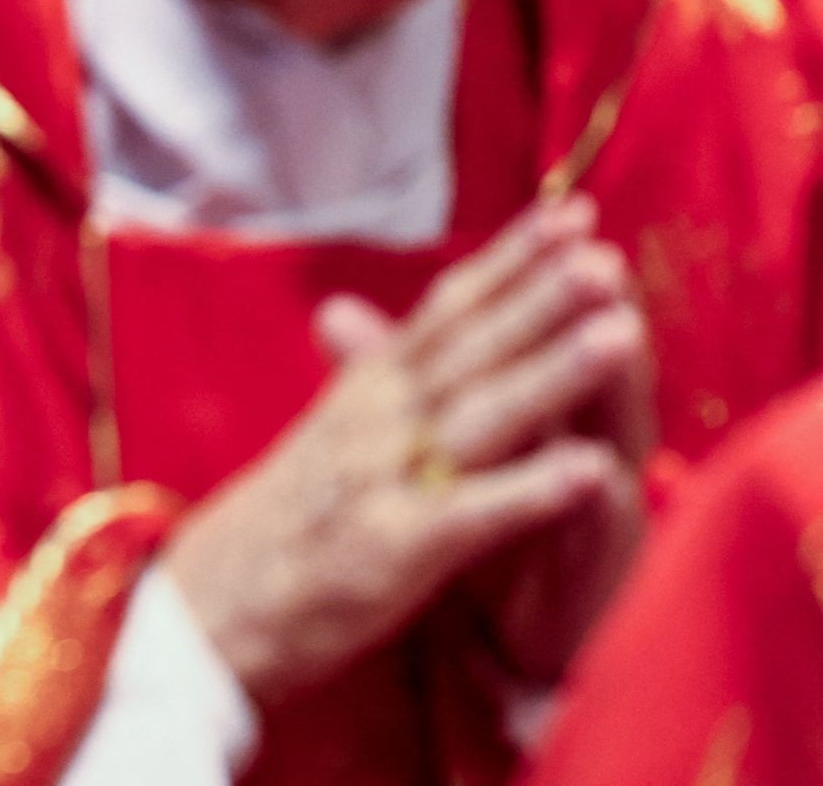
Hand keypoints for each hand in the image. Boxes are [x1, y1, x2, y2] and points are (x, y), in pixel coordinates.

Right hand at [163, 198, 648, 705]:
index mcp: (364, 391)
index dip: (509, 261)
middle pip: (469, 348)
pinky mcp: (390, 550)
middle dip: (542, 296)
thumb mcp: (318, 436)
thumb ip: (356, 375)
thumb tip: (353, 311)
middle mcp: (372, 420)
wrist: (200, 610)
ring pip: (479, 415)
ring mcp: (380, 480)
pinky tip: (593, 470)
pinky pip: (471, 515)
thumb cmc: (275, 527)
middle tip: (606, 251)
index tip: (572, 212)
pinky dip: (531, 490)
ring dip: (553, 371)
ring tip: (621, 332)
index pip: (446, 312)